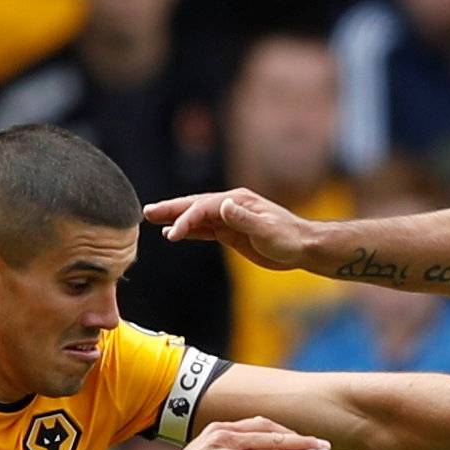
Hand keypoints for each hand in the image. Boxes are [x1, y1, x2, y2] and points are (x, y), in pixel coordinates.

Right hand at [144, 189, 315, 271]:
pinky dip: (189, 230)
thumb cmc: (288, 239)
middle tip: (147, 212)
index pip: (204, 208)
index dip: (186, 219)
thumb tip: (224, 205)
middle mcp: (230, 206)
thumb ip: (244, 219)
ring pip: (197, 217)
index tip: (172, 234)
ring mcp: (229, 218)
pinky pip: (204, 230)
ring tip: (152, 219)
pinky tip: (174, 234)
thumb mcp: (268, 231)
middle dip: (171, 209)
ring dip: (175, 219)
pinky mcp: (230, 232)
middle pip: (194, 206)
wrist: (302, 247)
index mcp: (237, 202)